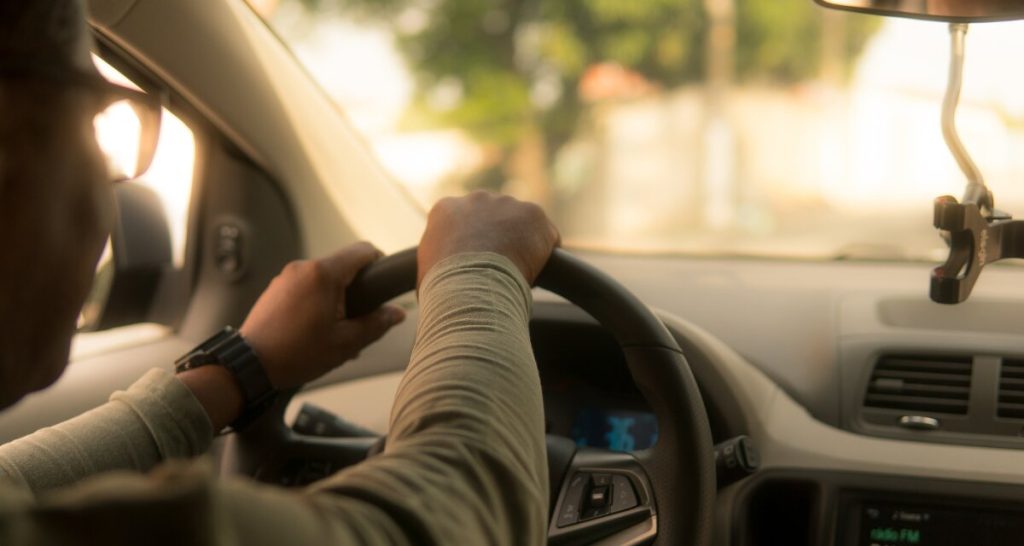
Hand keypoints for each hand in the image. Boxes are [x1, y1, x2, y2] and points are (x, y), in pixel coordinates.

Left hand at [240, 242, 405, 389]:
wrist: (250, 365)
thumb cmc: (297, 353)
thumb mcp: (346, 343)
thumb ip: (376, 324)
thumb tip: (397, 313)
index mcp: (323, 274)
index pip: (363, 250)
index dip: (379, 263)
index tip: (383, 283)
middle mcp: (304, 267)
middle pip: (342, 265)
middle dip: (356, 289)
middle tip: (359, 319)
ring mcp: (286, 276)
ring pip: (323, 278)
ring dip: (335, 298)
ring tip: (335, 331)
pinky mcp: (276, 288)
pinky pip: (305, 286)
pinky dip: (316, 301)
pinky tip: (315, 330)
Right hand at [418, 191, 560, 286]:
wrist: (470, 286)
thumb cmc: (443, 288)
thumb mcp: (427, 271)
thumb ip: (438, 262)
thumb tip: (441, 279)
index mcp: (446, 209)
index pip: (464, 222)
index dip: (473, 244)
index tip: (478, 264)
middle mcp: (475, 199)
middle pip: (494, 217)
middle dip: (499, 237)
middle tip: (500, 268)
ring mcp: (506, 203)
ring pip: (521, 224)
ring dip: (522, 244)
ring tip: (518, 273)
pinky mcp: (533, 213)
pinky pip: (546, 234)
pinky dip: (545, 253)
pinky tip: (538, 271)